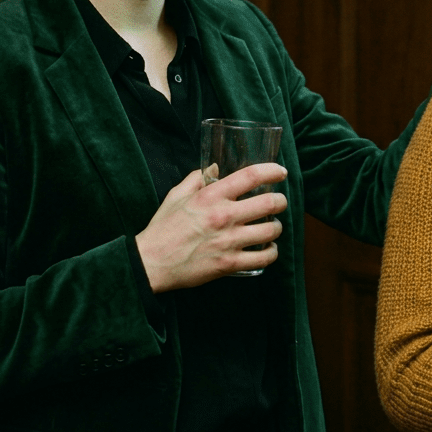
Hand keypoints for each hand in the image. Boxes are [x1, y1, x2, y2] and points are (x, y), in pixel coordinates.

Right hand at [135, 163, 287, 291]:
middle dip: (281, 201)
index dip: (271, 171)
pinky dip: (271, 253)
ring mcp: (228, 241)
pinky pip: (263, 258)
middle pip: (269, 203)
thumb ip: (196, 179)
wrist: (151, 263)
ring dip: (277, 227)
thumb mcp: (176, 196)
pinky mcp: (229, 264)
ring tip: (273, 226)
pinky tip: (268, 249)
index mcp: (211, 196)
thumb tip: (214, 167)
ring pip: (271, 230)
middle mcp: (223, 216)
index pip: (250, 176)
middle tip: (280, 202)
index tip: (280, 172)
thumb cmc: (163, 228)